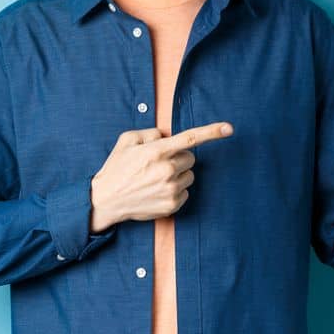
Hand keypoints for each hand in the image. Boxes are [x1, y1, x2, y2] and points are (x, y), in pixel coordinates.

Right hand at [89, 121, 233, 231]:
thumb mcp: (127, 141)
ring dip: (178, 175)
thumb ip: (150, 133)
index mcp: (157, 151)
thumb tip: (167, 136)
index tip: (229, 128)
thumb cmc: (116, 168)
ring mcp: (170, 189)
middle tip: (159, 164)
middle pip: (191, 158)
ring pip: (189, 175)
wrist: (105, 201)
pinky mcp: (172, 205)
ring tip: (155, 179)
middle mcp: (166, 170)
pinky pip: (185, 192)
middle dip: (179, 158)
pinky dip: (175, 190)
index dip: (212, 132)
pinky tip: (156, 191)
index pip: (190, 138)